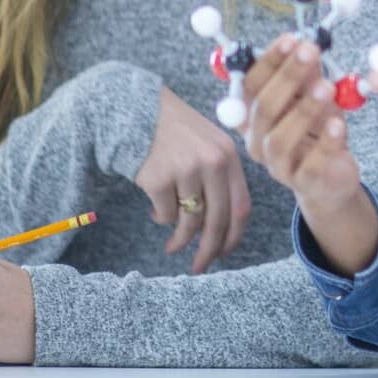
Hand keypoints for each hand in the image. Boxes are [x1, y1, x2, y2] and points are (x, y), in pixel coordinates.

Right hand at [133, 84, 251, 273]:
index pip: (242, 207)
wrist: (135, 110)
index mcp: (229, 156)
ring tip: (172, 245)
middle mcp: (212, 163)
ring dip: (180, 240)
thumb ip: (219, 177)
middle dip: (209, 250)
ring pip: (189, 222)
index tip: (225, 252)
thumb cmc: (174, 132)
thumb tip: (221, 226)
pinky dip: (160, 218)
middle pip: (217, 221)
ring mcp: (186, 171)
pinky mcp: (158, 179)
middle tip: (199, 267)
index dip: (234, 236)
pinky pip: (164, 215)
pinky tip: (154, 210)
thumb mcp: (208, 144)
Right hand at [240, 36, 362, 213]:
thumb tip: (306, 44)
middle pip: (264, 108)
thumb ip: (309, 75)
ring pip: (279, 138)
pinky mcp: (303, 183)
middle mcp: (257, 140)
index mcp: (254, 115)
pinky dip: (325, 143)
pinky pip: (310, 164)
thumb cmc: (318, 131)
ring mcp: (277, 165)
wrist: (331, 178)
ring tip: (326, 88)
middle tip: (310, 53)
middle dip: (288, 77)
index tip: (291, 39)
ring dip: (303, 110)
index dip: (270, 61)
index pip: (252, 84)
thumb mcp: (315, 98)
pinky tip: (338, 125)